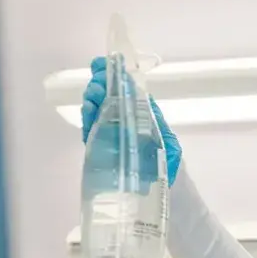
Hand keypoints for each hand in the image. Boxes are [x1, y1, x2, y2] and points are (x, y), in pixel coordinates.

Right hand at [81, 56, 181, 185]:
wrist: (164, 192)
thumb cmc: (169, 166)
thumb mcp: (169, 143)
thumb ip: (156, 122)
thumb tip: (142, 97)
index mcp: (141, 114)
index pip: (126, 90)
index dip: (115, 75)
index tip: (102, 65)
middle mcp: (124, 120)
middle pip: (109, 96)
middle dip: (101, 85)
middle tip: (98, 84)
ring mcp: (111, 132)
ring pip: (97, 109)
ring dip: (92, 99)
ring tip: (92, 97)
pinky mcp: (100, 147)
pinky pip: (90, 129)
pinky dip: (87, 118)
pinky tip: (88, 110)